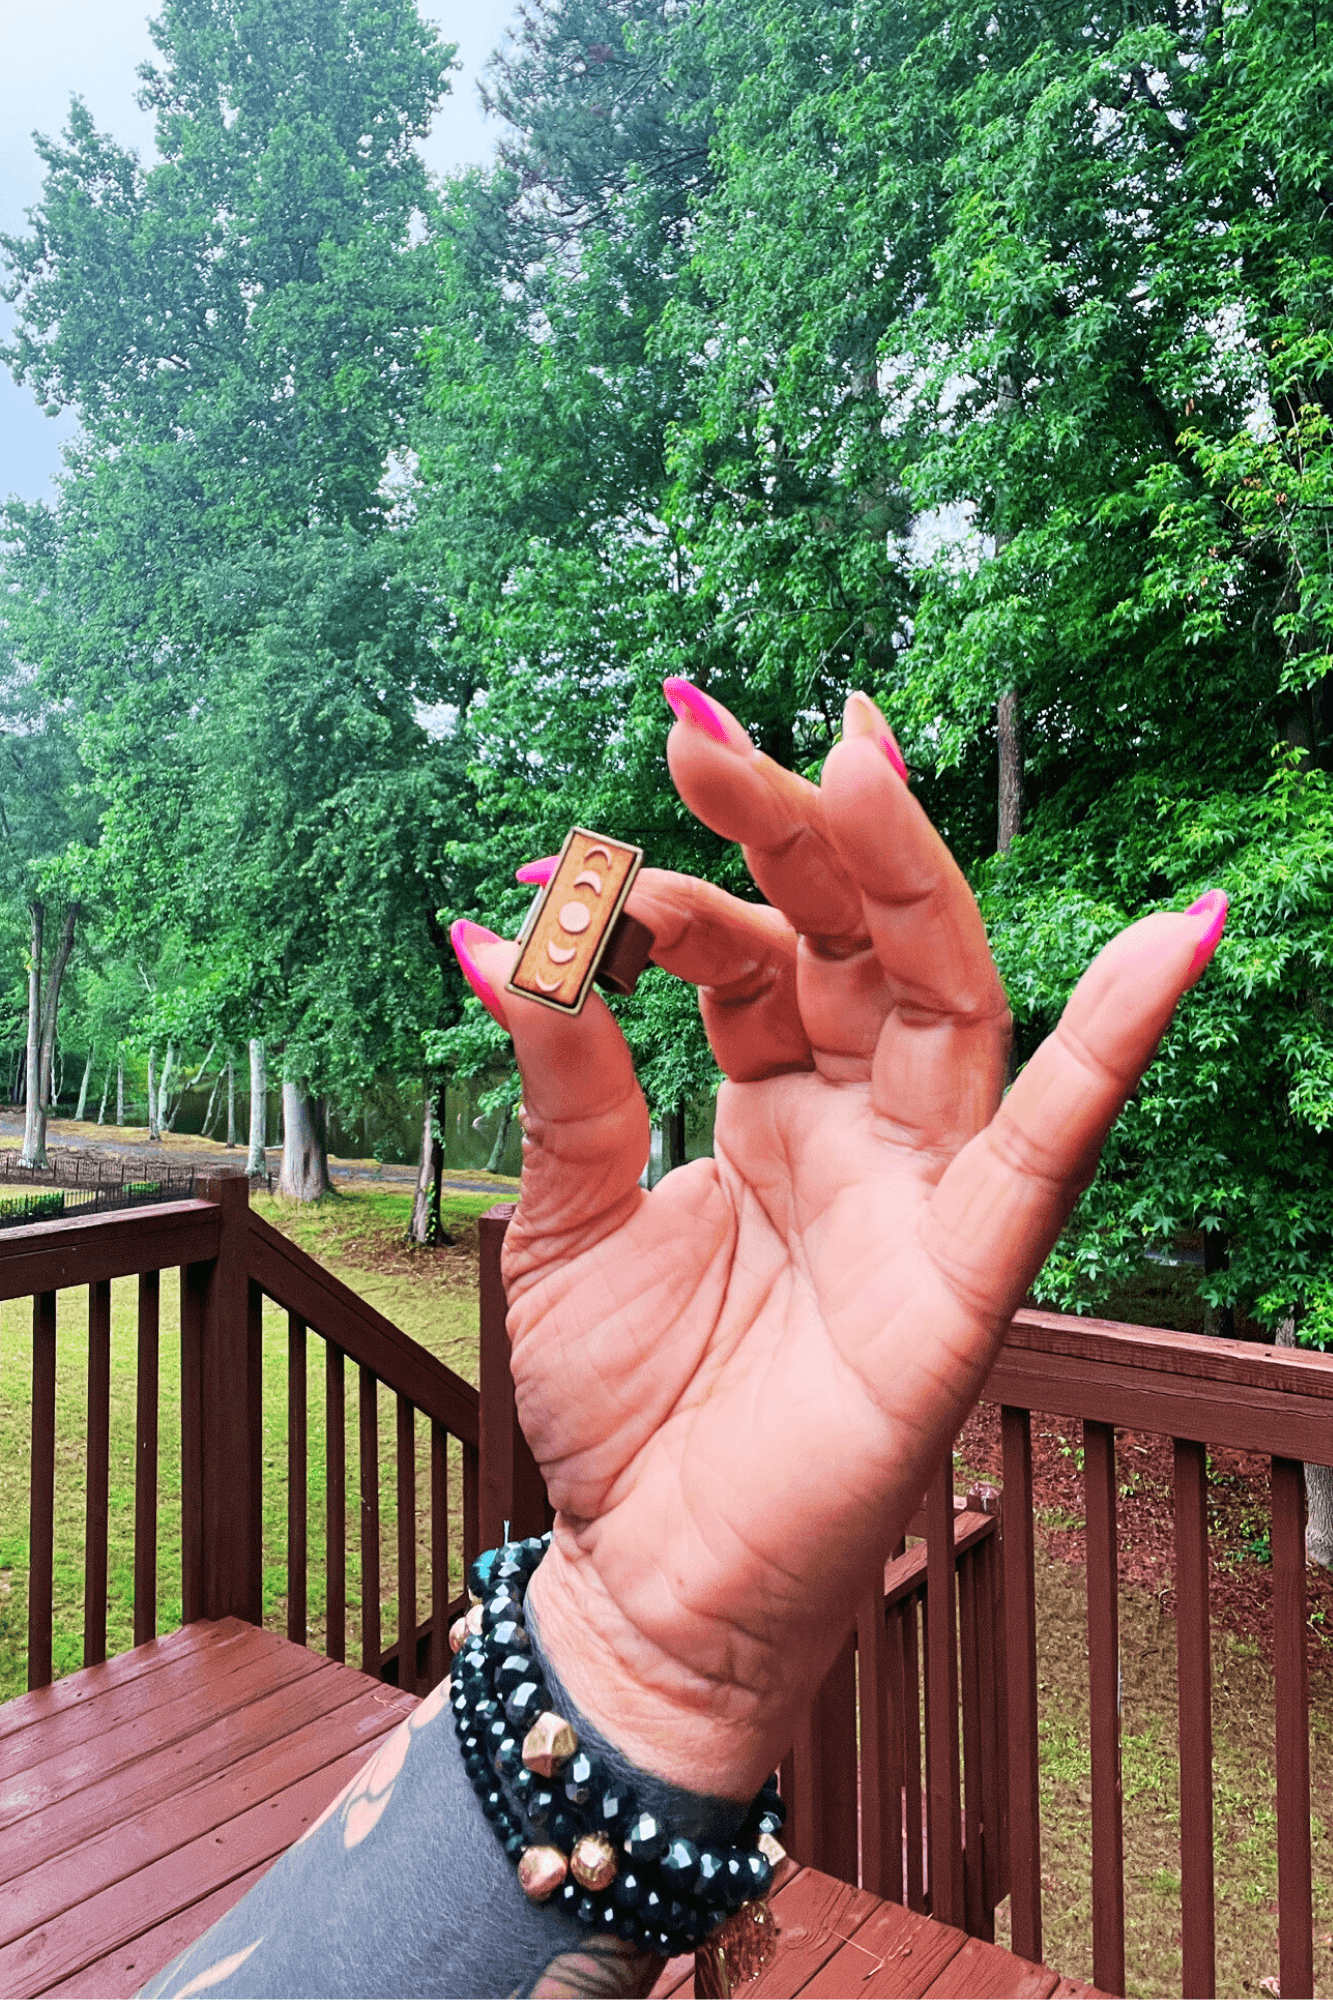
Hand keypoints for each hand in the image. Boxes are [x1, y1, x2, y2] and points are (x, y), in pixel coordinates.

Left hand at [452, 684, 1225, 1801]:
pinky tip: (1179, 938)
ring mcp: (921, 1196)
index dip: (686, 889)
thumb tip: (486, 931)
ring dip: (906, 880)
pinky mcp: (965, 1281)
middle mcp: (859, 1131)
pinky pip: (1054, 1152)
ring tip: (853, 760)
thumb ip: (559, 1074)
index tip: (593, 848)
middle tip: (709, 737)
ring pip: (947, 1002)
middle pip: (856, 944)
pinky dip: (1116, 1045)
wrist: (648, 1582)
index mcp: (771, 1108)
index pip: (751, 957)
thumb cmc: (628, 1408)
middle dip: (796, 834)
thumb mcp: (564, 1218)